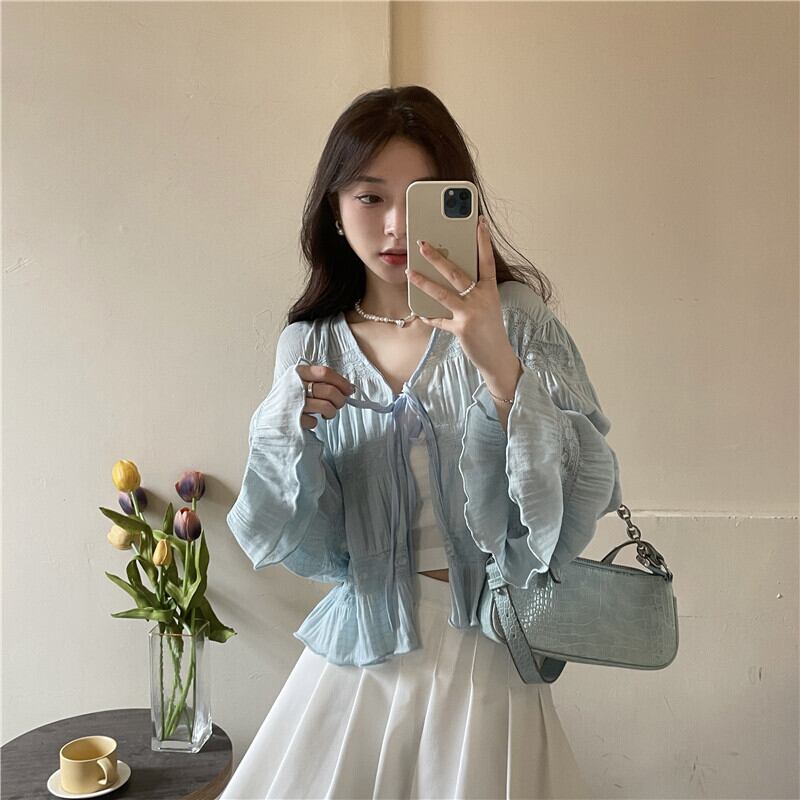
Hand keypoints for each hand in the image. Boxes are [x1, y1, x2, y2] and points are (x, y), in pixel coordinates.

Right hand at [295, 364, 354, 429]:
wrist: (268, 419)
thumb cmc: (289, 399)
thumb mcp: (299, 382)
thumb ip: (319, 381)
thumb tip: (347, 387)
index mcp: (297, 373)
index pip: (325, 372)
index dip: (341, 381)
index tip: (349, 389)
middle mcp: (294, 386)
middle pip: (329, 391)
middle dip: (340, 400)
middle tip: (339, 404)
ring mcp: (293, 403)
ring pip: (326, 406)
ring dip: (331, 412)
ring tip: (327, 414)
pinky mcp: (292, 420)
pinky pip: (314, 421)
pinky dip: (315, 422)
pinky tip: (309, 419)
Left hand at [405, 215, 514, 375]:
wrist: (497, 356)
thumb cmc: (490, 328)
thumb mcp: (487, 305)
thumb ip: (473, 290)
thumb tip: (448, 276)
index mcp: (490, 290)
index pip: (487, 260)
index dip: (483, 241)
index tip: (479, 222)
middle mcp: (482, 298)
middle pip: (456, 273)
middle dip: (437, 257)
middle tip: (422, 244)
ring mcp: (471, 313)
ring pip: (442, 293)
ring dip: (423, 282)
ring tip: (409, 272)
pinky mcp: (461, 328)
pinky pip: (439, 320)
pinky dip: (429, 316)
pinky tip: (419, 311)